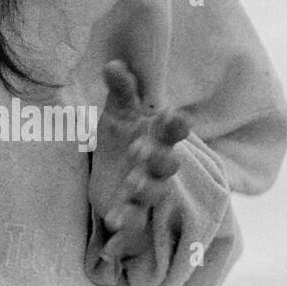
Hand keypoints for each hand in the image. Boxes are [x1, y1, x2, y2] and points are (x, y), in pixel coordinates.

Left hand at [88, 59, 190, 263]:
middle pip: (167, 164)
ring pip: (153, 193)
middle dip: (158, 159)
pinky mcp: (132, 214)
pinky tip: (114, 222)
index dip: (175, 125)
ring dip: (145, 189)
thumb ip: (120, 90)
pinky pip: (134, 222)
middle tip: (141, 151)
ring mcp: (146, 192)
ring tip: (131, 186)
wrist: (111, 177)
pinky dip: (126, 222)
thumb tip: (113, 63)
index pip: (171, 131)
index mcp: (157, 138)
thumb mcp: (118, 113)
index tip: (174, 115)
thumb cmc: (122, 137)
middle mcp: (157, 166)